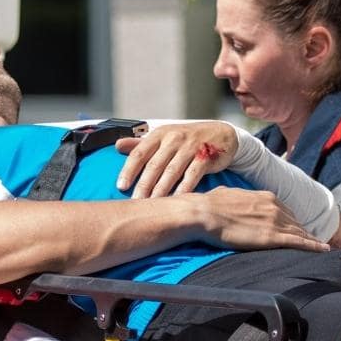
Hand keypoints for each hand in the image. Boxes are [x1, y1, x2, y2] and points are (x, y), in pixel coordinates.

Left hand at [116, 122, 238, 197]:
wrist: (222, 135)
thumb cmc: (187, 139)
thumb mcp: (164, 137)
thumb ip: (141, 143)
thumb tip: (117, 145)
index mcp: (160, 134)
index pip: (139, 153)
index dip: (129, 170)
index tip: (121, 187)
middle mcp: (174, 139)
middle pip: (154, 165)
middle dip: (143, 186)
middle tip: (134, 203)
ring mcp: (191, 148)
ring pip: (171, 172)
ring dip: (160, 191)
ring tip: (152, 206)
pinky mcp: (206, 157)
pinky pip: (192, 176)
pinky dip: (183, 190)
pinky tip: (176, 202)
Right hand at [193, 188, 330, 252]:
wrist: (204, 213)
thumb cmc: (209, 205)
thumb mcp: (226, 195)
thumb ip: (235, 199)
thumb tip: (227, 198)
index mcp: (264, 196)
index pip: (285, 210)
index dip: (292, 221)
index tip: (297, 227)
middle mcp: (274, 207)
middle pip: (295, 222)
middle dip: (304, 231)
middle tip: (313, 241)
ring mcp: (275, 221)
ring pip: (300, 232)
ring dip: (312, 240)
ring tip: (322, 248)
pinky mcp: (273, 237)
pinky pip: (299, 242)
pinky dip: (313, 246)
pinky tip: (323, 249)